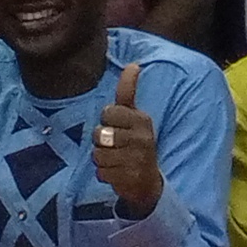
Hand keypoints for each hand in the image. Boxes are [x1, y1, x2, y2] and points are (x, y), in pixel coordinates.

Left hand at [89, 66, 161, 218]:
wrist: (148, 183)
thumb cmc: (136, 144)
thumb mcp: (135, 117)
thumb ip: (128, 93)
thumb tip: (133, 64)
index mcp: (142, 119)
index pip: (110, 111)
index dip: (108, 120)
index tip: (118, 125)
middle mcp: (142, 137)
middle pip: (99, 133)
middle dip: (101, 140)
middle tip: (115, 145)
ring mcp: (136, 158)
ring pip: (97, 154)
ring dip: (102, 159)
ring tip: (116, 160)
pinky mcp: (129, 176)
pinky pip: (100, 171)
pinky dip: (104, 174)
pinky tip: (117, 173)